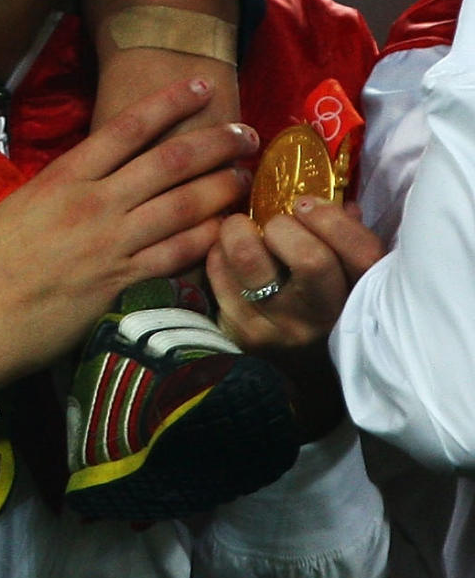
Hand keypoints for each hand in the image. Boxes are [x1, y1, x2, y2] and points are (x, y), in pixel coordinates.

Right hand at [0, 80, 256, 400]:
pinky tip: (227, 229)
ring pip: (182, 206)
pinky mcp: (122, 283)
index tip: (201, 86)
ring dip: (220, 188)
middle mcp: (91, 203)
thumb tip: (98, 174)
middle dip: (213, 142)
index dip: (168, 102)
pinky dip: (206, 239)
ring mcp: (110, 243)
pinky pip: (176, 255)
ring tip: (246, 177)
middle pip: (167, 161)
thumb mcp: (21, 206)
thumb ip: (64, 188)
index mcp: (61, 177)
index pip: (126, 128)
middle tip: (248, 131)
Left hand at [210, 198, 384, 432]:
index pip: (362, 255)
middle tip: (272, 224)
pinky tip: (222, 254)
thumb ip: (345, 240)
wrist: (294, 381)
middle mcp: (325, 318)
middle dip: (284, 227)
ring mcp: (281, 329)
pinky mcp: (240, 333)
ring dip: (238, 231)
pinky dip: (215, 253)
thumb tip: (335, 196)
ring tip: (238, 229)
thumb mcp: (346, 280)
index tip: (305, 203)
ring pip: (251, 260)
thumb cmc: (321, 312)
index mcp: (360, 297)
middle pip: (312, 260)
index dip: (333, 220)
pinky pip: (217, 275)